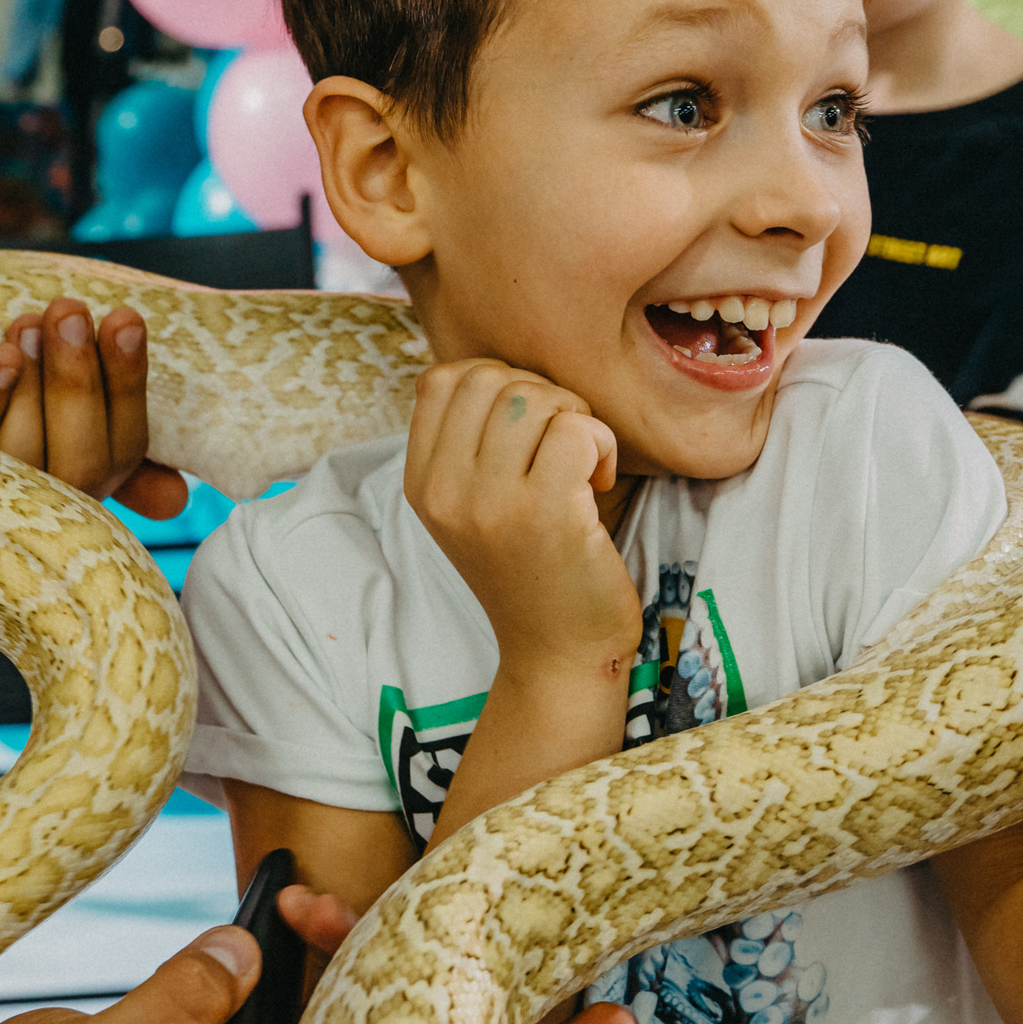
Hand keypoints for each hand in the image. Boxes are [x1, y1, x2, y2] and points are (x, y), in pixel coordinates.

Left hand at [0, 297, 188, 518]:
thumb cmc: (26, 392)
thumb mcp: (79, 410)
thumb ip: (120, 426)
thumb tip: (174, 498)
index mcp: (95, 477)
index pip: (126, 444)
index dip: (128, 382)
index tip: (125, 318)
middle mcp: (49, 495)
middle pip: (81, 462)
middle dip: (78, 383)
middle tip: (70, 312)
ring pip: (24, 455)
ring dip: (31, 387)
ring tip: (29, 323)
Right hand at [403, 359, 636, 678]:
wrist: (559, 654)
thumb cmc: (532, 569)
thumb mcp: (474, 505)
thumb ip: (469, 441)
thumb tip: (497, 369)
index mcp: (421, 483)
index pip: (443, 379)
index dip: (497, 384)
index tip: (525, 431)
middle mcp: (445, 491)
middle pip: (490, 378)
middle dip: (541, 396)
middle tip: (562, 447)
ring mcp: (490, 503)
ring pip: (534, 396)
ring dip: (575, 419)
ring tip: (581, 466)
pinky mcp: (545, 513)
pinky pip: (576, 428)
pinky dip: (601, 443)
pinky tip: (600, 482)